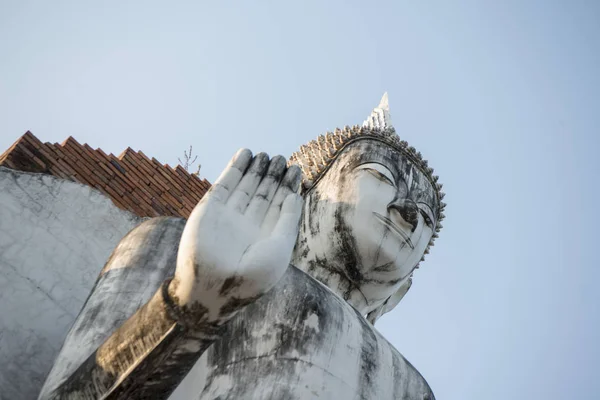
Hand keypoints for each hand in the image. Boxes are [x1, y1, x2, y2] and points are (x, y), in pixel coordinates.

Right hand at [169, 149, 302, 326]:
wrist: (213, 289)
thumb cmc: (252, 277)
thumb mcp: (279, 248)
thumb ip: (288, 221)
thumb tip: (295, 196)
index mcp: (266, 237)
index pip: (279, 206)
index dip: (288, 187)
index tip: (296, 169)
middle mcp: (248, 225)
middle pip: (263, 194)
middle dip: (273, 175)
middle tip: (282, 158)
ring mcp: (229, 217)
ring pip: (245, 187)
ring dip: (256, 169)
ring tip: (266, 154)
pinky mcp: (210, 209)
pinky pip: (224, 184)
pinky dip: (235, 168)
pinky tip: (246, 153)